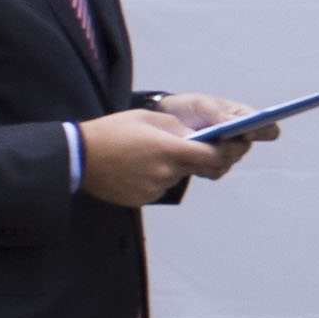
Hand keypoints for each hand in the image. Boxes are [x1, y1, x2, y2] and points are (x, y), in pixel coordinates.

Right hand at [83, 107, 232, 204]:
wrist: (79, 157)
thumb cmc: (112, 132)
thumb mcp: (147, 119)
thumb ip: (177, 128)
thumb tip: (198, 136)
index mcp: (169, 149)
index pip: (212, 155)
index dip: (229, 150)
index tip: (239, 144)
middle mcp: (166, 172)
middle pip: (200, 167)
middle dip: (209, 157)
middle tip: (214, 147)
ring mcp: (155, 188)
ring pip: (179, 176)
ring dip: (179, 166)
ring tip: (160, 151)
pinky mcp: (144, 199)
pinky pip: (162, 186)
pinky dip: (161, 176)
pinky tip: (144, 164)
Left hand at [159, 95, 270, 160]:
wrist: (168, 121)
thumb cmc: (190, 107)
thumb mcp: (201, 104)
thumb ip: (217, 113)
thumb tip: (232, 122)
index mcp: (245, 118)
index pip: (269, 128)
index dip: (264, 132)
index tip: (247, 131)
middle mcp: (241, 138)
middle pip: (244, 148)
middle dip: (228, 145)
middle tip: (211, 140)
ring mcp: (228, 154)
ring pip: (229, 162)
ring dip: (212, 155)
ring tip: (195, 145)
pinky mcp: (215, 166)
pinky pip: (215, 172)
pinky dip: (202, 165)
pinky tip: (191, 156)